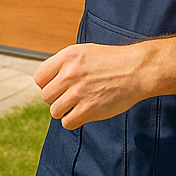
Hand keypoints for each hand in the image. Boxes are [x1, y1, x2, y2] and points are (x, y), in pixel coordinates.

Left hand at [34, 42, 150, 129]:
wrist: (136, 69)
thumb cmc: (111, 61)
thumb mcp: (84, 52)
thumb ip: (64, 65)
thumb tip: (46, 82)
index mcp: (67, 56)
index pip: (39, 77)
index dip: (48, 84)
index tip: (59, 86)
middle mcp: (70, 73)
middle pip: (46, 96)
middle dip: (57, 98)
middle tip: (73, 95)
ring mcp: (78, 92)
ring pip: (55, 111)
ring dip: (66, 110)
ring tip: (81, 102)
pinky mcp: (88, 109)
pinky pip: (67, 123)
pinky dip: (74, 120)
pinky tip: (86, 110)